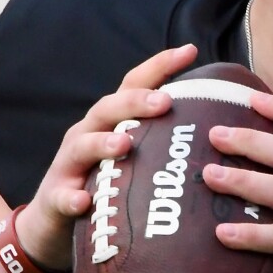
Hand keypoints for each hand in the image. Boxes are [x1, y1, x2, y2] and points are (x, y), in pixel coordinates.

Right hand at [7, 46, 197, 271]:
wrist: (54, 223)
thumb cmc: (106, 185)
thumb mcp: (133, 159)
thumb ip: (162, 141)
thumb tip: (218, 130)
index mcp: (110, 122)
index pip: (133, 85)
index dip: (159, 66)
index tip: (190, 50)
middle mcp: (87, 134)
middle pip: (108, 109)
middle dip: (135, 102)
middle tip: (164, 102)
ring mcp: (69, 165)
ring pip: (83, 146)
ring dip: (103, 143)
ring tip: (124, 144)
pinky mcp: (55, 199)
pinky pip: (63, 197)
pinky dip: (72, 197)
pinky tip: (83, 201)